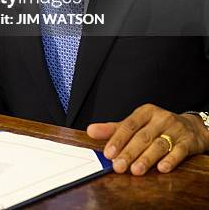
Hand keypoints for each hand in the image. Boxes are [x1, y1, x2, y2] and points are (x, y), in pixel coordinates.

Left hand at [87, 104, 208, 175]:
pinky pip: (179, 151)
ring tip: (136, 170)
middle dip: (129, 153)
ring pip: (159, 145)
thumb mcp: (137, 124)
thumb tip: (91, 131)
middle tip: (118, 166)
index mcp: (145, 112)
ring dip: (146, 158)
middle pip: (142, 137)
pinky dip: (170, 160)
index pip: (129, 125)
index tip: (108, 153)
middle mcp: (160, 118)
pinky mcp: (188, 142)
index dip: (118, 139)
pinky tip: (162, 168)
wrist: (191, 128)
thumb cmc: (157, 126)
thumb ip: (114, 129)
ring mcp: (175, 130)